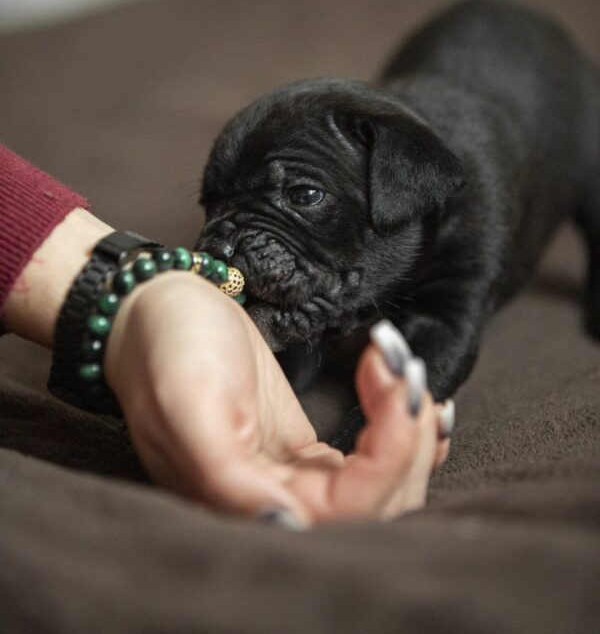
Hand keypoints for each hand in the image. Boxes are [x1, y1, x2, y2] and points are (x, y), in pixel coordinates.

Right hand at [105, 273, 449, 524]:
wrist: (155, 308)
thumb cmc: (164, 347)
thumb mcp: (186, 400)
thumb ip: (224, 474)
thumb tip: (281, 526)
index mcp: (241, 499)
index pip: (345, 512)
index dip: (389, 460)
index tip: (398, 387)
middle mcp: (271, 501)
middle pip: (376, 505)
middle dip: (409, 439)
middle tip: (403, 367)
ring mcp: (290, 478)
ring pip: (380, 485)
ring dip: (409, 432)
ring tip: (402, 367)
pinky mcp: (301, 454)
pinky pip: (368, 463)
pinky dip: (401, 434)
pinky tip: (413, 400)